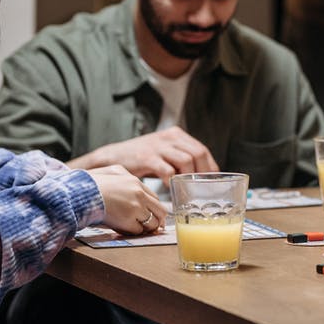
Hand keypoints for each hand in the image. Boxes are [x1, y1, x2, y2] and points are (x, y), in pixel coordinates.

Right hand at [79, 127, 218, 184]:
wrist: (112, 157)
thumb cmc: (141, 159)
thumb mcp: (164, 153)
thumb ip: (180, 160)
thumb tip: (200, 177)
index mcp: (176, 135)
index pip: (202, 150)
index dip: (209, 167)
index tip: (211, 182)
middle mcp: (170, 137)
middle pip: (198, 153)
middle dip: (202, 173)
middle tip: (200, 188)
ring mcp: (159, 146)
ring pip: (186, 161)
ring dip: (189, 178)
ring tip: (186, 189)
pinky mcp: (147, 157)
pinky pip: (167, 170)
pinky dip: (172, 181)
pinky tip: (170, 188)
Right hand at [87, 165, 167, 234]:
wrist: (80, 193)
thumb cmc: (90, 184)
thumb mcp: (110, 171)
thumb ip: (123, 175)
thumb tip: (130, 180)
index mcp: (136, 182)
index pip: (154, 198)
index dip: (154, 209)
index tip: (153, 215)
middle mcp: (139, 194)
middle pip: (160, 211)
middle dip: (157, 221)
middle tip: (153, 228)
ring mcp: (135, 208)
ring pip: (152, 223)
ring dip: (145, 228)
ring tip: (135, 228)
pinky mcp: (128, 220)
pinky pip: (138, 231)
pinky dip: (133, 232)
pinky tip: (124, 229)